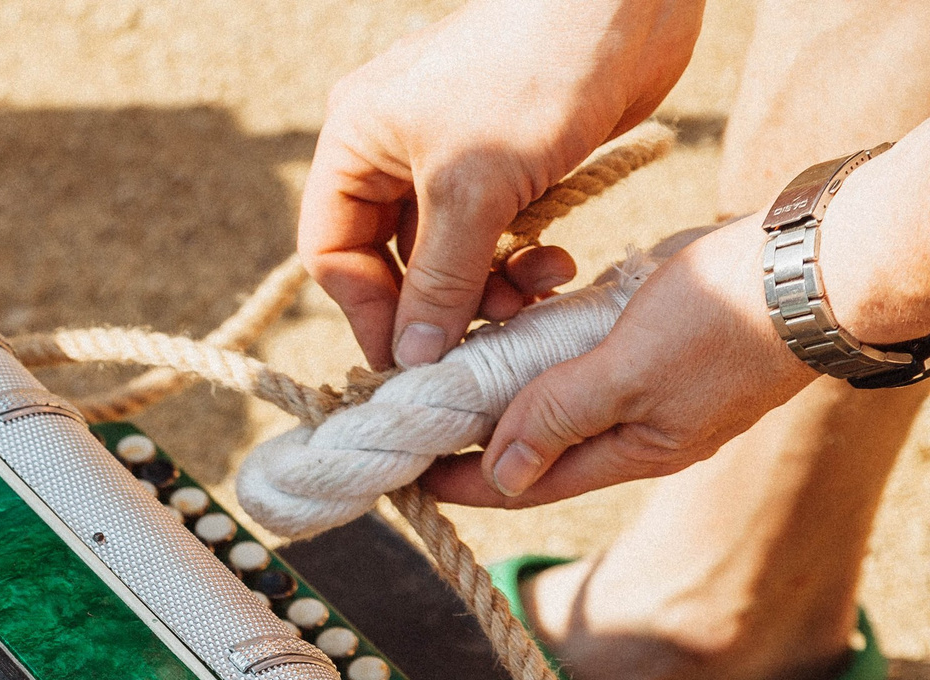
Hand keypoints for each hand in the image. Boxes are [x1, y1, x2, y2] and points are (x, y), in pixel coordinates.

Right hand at [301, 0, 702, 367]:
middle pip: (394, 259)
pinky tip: (560, 263)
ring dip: (491, 286)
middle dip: (442, 303)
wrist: (629, 0)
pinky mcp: (511, 159)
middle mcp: (395, 149)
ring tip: (536, 293)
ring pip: (451, 253)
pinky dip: (522, 258)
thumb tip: (410, 358)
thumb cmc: (534, 73)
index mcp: (357, 141)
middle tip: (485, 336)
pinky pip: (497, 233)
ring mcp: (455, 153)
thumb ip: (439, 281)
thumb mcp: (473, 189)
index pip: (333, 250)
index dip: (367, 310)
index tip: (409, 359)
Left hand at [422, 216, 814, 506]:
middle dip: (473, 433)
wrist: (814, 262)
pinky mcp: (650, 336)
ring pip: (554, 393)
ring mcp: (645, 381)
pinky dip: (545, 337)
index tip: (404, 471)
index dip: (463, 480)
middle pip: (533, 441)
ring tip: (450, 363)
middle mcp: (635, 426)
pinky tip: (514, 315)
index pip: (526, 484)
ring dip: (505, 380)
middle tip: (411, 414)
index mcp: (632, 451)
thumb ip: (561, 416)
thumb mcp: (628, 372)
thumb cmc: (727, 320)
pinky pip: (582, 350)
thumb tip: (500, 472)